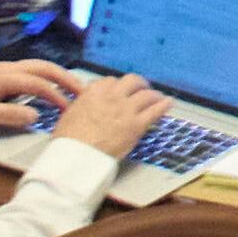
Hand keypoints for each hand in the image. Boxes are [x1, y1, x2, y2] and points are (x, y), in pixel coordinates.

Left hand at [0, 63, 73, 135]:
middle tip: (83, 91)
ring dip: (57, 75)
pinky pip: (30, 70)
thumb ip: (9, 115)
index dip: (57, 96)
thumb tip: (36, 116)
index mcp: (6, 77)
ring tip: (72, 87)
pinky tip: (48, 86)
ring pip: (38, 66)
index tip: (70, 109)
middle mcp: (8, 68)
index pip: (39, 84)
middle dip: (66, 77)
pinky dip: (46, 76)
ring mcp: (4, 69)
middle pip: (44, 67)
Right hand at [46, 74, 172, 167]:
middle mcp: (113, 96)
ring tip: (157, 97)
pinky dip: (163, 105)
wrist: (77, 155)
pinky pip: (155, 110)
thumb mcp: (70, 114)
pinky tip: (168, 103)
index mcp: (94, 92)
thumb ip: (82, 105)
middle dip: (138, 84)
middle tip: (141, 89)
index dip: (117, 86)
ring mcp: (127, 109)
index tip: (119, 91)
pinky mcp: (137, 124)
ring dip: (153, 94)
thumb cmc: (69, 140)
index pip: (110, 81)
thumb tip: (84, 104)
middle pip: (132, 81)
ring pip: (147, 94)